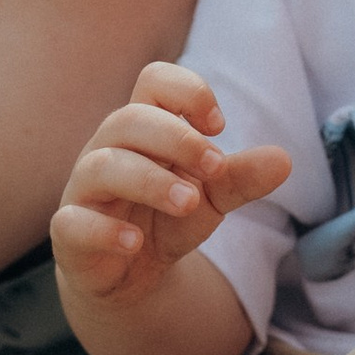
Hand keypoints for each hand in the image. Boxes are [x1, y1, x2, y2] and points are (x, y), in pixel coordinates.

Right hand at [50, 62, 290, 314]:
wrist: (130, 273)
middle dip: (177, 139)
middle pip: (129, 119)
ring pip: (102, 165)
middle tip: (215, 168)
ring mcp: (84, 189)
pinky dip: (105, 230)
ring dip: (150, 180)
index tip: (217, 126)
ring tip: (189, 203)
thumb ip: (240, 178)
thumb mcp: (212, 198)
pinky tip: (135, 242)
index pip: (154, 80)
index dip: (188, 92)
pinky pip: (73, 221)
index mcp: (144, 129)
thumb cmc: (167, 218)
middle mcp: (108, 149)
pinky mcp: (69, 232)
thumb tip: (284, 160)